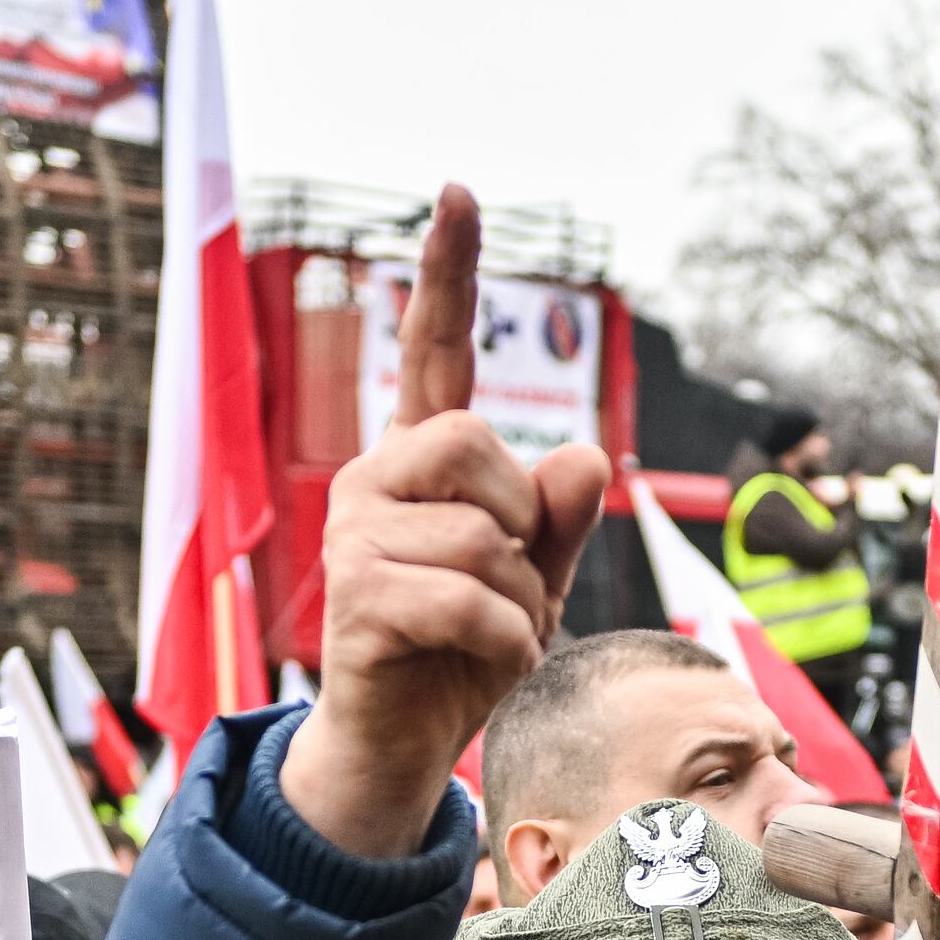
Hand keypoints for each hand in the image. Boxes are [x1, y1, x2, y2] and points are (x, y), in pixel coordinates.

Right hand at [283, 185, 607, 857]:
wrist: (401, 747)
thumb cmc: (463, 652)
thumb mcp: (535, 577)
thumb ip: (563, 518)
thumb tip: (586, 457)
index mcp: (419, 461)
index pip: (433, 351)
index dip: (449, 274)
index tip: (460, 192)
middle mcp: (372, 480)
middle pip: (481, 445)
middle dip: (522, 523)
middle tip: (507, 583)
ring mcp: (353, 536)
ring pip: (486, 535)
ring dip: (521, 603)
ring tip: (488, 635)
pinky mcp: (356, 598)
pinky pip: (474, 600)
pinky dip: (506, 645)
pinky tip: (480, 664)